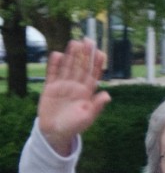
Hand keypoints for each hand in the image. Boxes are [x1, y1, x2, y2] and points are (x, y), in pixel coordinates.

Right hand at [37, 40, 109, 155]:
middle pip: (81, 67)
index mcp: (87, 92)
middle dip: (85, 54)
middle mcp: (76, 86)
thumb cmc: (74, 126)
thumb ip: (96, 106)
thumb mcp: (88, 117)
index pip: (94, 75)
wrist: (55, 133)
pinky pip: (52, 74)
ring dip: (71, 56)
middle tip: (88, 40)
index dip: (97, 64)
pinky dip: (54, 65)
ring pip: (68, 67)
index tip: (101, 52)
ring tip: (74, 43)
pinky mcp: (50, 88)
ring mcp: (63, 86)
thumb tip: (107, 95)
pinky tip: (56, 54)